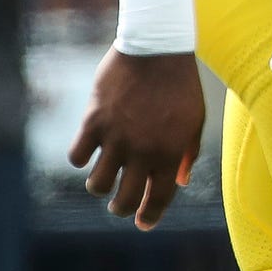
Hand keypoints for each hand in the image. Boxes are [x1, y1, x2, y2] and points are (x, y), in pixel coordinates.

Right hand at [67, 49, 205, 229]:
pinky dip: (81, 157)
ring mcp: (116, 137)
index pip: (157, 198)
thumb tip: (179, 182)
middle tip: (120, 204)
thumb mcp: (195, 119)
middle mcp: (142, 150)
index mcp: (171, 152)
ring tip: (106, 175)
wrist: (158, 46)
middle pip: (122, 200)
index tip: (143, 223)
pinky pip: (76, 156)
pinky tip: (89, 149)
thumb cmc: (180, 84)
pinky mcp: (93, 121)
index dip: (148, 216)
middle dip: (121, 208)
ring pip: (97, 185)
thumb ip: (187, 153)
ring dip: (101, 185)